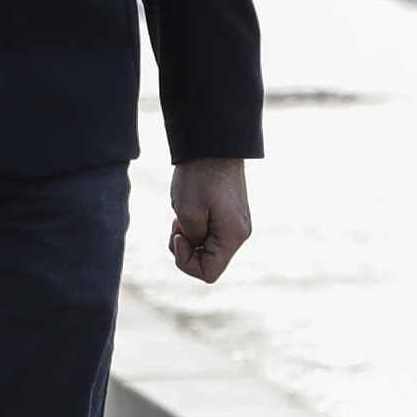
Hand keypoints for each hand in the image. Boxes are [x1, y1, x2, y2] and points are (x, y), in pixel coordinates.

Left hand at [169, 158, 252, 282]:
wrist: (213, 143)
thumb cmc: (200, 176)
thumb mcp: (187, 213)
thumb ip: (192, 240)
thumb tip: (197, 245)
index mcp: (233, 236)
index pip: (208, 272)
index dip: (185, 263)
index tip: (177, 236)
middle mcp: (240, 233)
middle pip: (209, 261)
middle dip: (186, 249)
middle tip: (175, 225)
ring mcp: (237, 223)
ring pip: (208, 247)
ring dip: (189, 237)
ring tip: (180, 215)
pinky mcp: (231, 214)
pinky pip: (211, 233)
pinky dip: (195, 227)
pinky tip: (189, 209)